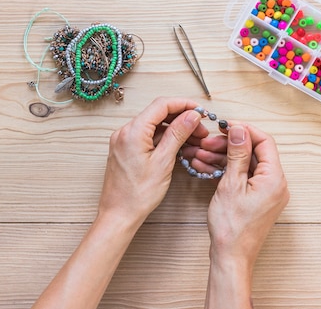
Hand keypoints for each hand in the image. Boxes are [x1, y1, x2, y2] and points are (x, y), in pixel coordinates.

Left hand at [97, 97, 207, 224]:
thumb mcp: (163, 162)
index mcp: (132, 132)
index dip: (184, 104)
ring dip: (175, 129)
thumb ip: (178, 134)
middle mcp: (125, 132)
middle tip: (201, 130)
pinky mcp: (126, 149)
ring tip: (194, 140)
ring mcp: (124, 140)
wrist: (118, 215)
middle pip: (158, 113)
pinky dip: (164, 138)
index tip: (200, 111)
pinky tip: (179, 146)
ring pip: (154, 125)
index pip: (161, 105)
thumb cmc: (137, 195)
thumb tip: (191, 116)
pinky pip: (147, 136)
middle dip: (182, 118)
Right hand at [204, 124, 288, 308]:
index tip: (226, 127)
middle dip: (229, 145)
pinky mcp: (257, 199)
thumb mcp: (231, 184)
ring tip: (201, 154)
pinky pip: (243, 177)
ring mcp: (266, 192)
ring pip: (245, 164)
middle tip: (208, 142)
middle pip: (254, 152)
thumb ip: (237, 154)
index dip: (244, 130)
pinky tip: (206, 167)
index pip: (264, 142)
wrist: (231, 256)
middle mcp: (275, 184)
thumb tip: (240, 130)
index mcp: (274, 178)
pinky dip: (226, 171)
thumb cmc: (232, 228)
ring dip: (224, 158)